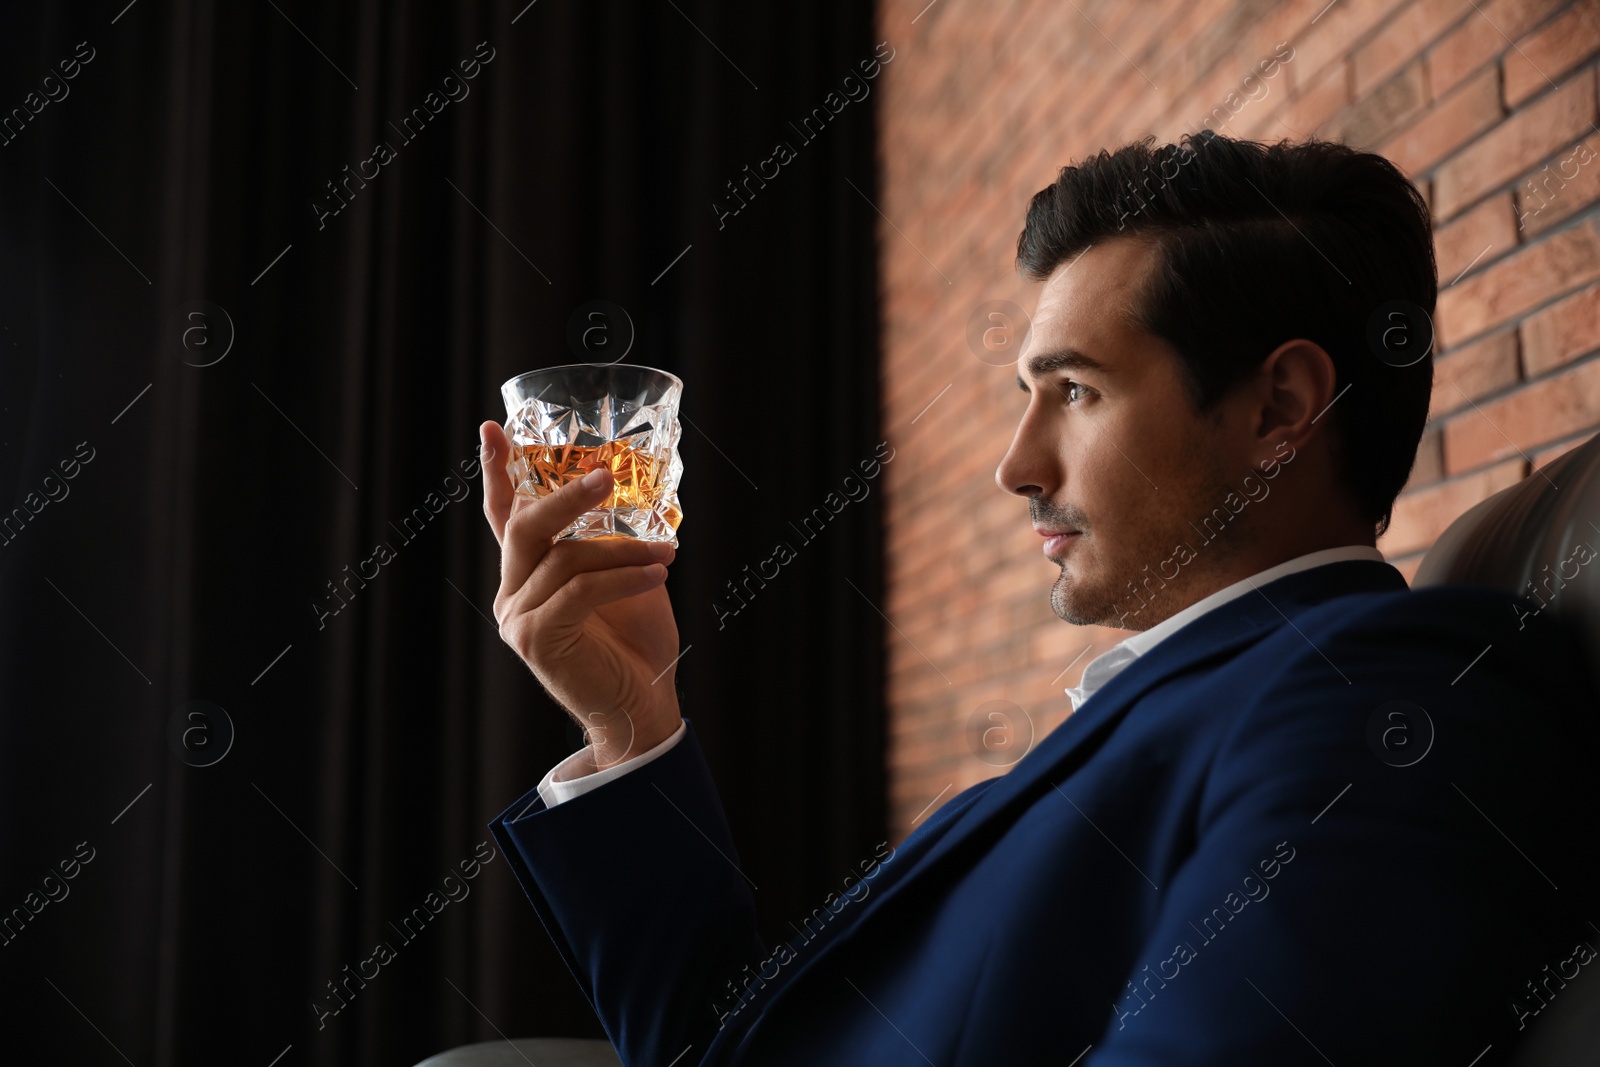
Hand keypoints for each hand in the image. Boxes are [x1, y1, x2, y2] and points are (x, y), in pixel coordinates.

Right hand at [479, 421, 681, 773]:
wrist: (641, 708)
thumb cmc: (635, 644)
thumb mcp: (627, 580)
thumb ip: (612, 543)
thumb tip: (637, 492)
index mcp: (527, 575)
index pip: (505, 517)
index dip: (496, 472)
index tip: (492, 428)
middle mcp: (512, 593)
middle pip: (526, 526)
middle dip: (568, 496)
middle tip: (607, 475)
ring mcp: (518, 618)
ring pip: (563, 558)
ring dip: (623, 550)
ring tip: (667, 554)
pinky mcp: (536, 639)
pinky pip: (580, 590)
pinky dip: (623, 577)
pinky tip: (657, 576)